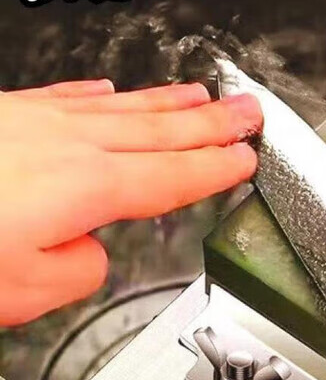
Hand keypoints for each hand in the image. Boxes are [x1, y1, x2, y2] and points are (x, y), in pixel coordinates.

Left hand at [0, 79, 261, 324]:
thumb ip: (79, 272)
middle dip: (213, 123)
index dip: (216, 168)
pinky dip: (98, 93)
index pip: (173, 175)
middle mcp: (68, 142)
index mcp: (86, 186)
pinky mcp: (4, 110)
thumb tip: (91, 251)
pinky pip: (68, 94)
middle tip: (248, 111)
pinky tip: (107, 90)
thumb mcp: (22, 289)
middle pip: (160, 131)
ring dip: (168, 102)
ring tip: (200, 95)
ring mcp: (34, 119)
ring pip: (121, 106)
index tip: (246, 159)